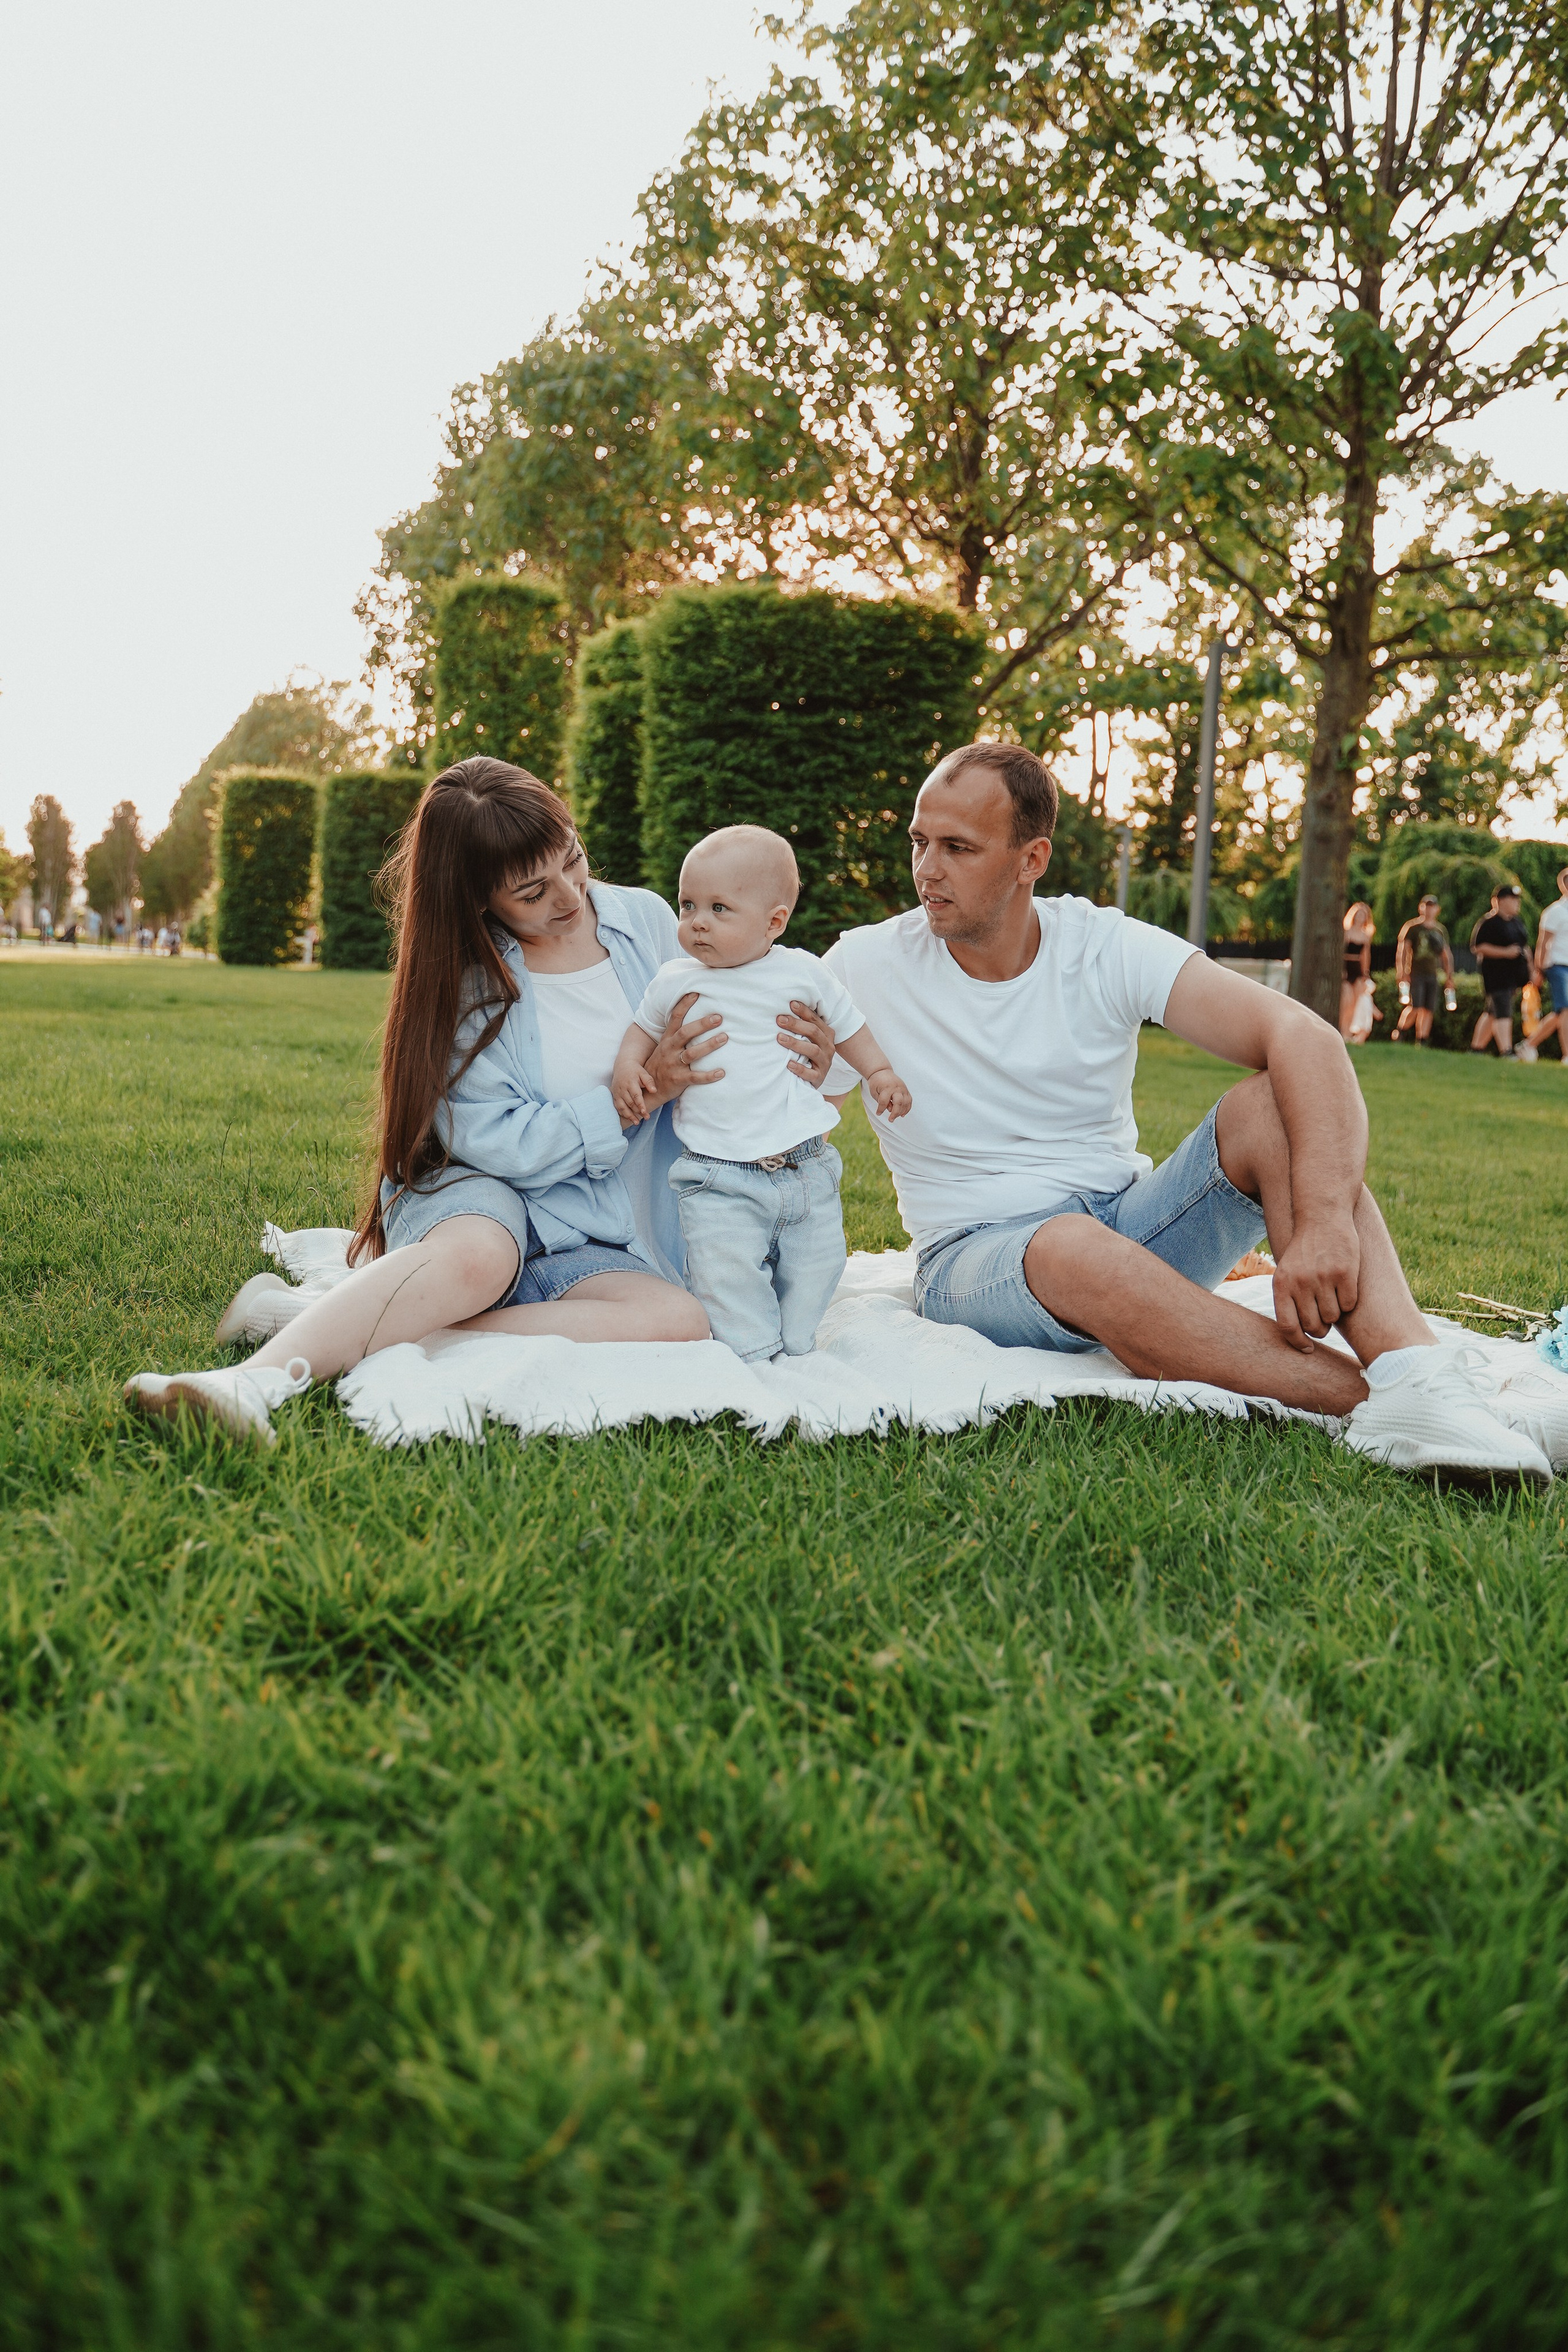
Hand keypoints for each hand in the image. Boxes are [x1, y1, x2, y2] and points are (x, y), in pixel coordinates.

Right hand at [612, 1063, 658, 1126]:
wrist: (623, 1066)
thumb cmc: (636, 1071)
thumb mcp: (644, 1073)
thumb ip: (649, 1082)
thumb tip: (654, 1091)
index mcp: (630, 1082)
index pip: (635, 1095)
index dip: (640, 1104)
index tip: (645, 1112)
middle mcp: (622, 1088)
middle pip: (630, 1103)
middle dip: (637, 1112)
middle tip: (647, 1117)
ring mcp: (617, 1093)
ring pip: (622, 1107)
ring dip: (629, 1115)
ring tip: (637, 1122)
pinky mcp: (614, 1096)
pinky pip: (617, 1107)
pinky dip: (622, 1113)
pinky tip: (629, 1118)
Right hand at [642, 994, 725, 1106]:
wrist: (648, 1089)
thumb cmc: (662, 1064)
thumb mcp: (665, 1046)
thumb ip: (678, 1034)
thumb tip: (696, 1018)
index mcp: (667, 1040)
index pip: (675, 1018)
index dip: (684, 1005)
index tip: (695, 993)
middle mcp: (670, 1050)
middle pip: (685, 1033)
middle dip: (702, 1024)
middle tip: (718, 1017)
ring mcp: (674, 1065)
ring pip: (692, 1053)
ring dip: (709, 1045)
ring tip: (724, 1038)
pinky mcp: (679, 1080)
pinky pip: (695, 1077)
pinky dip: (709, 1075)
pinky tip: (722, 1072)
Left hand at [778, 1000, 834, 1087]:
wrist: (813, 1079)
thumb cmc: (807, 1054)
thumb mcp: (809, 1039)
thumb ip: (802, 1026)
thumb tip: (785, 1008)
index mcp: (826, 1035)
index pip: (815, 1020)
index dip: (804, 1011)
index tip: (790, 1004)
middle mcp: (828, 1047)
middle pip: (814, 1032)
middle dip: (796, 1025)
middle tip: (780, 1020)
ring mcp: (825, 1063)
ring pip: (813, 1050)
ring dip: (795, 1043)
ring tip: (780, 1038)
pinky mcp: (819, 1078)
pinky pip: (810, 1074)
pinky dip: (799, 1068)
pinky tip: (788, 1064)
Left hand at [866, 1067, 911, 1120]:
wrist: (882, 1071)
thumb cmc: (876, 1082)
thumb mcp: (874, 1091)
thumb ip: (881, 1101)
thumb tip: (890, 1109)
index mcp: (886, 1087)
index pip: (884, 1101)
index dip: (880, 1109)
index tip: (878, 1113)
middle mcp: (896, 1088)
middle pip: (898, 1102)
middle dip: (895, 1113)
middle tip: (890, 1120)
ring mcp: (903, 1088)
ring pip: (906, 1102)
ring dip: (901, 1112)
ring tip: (895, 1117)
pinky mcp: (906, 1090)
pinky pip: (909, 1100)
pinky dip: (907, 1108)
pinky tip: (903, 1114)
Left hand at [1271, 1215, 1360, 1352]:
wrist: (1321, 1218)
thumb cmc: (1304, 1252)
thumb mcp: (1286, 1273)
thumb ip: (1289, 1301)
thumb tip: (1301, 1337)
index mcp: (1281, 1284)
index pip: (1287, 1326)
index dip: (1298, 1343)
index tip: (1308, 1349)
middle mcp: (1301, 1282)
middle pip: (1313, 1326)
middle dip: (1320, 1329)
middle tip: (1322, 1319)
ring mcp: (1323, 1277)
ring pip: (1332, 1317)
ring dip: (1334, 1313)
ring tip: (1331, 1295)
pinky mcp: (1345, 1272)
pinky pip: (1349, 1304)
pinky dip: (1348, 1301)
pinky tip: (1343, 1286)